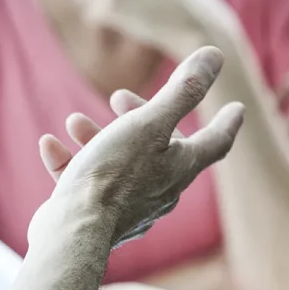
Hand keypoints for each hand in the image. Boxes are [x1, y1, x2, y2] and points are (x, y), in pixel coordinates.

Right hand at [30, 47, 244, 248]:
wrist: (73, 234)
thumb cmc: (112, 176)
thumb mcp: (147, 123)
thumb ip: (182, 91)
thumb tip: (214, 55)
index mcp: (180, 168)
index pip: (215, 142)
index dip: (227, 122)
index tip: (238, 109)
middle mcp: (161, 191)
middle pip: (160, 148)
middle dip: (141, 118)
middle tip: (119, 98)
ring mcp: (129, 208)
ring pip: (119, 164)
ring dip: (99, 138)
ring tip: (75, 121)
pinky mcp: (97, 220)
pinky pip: (87, 185)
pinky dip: (71, 163)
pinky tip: (50, 146)